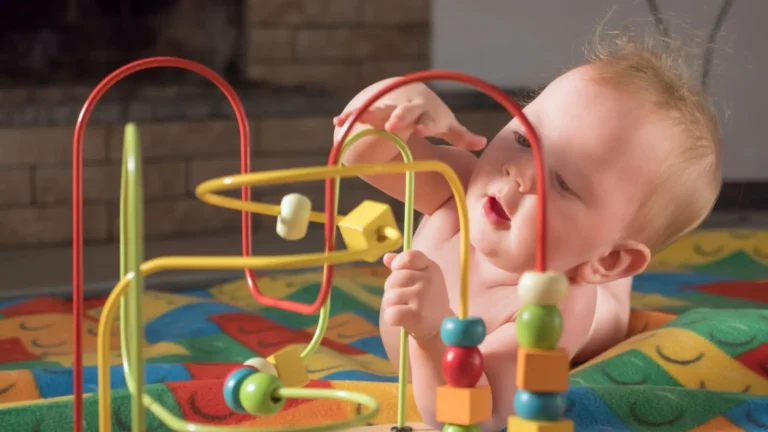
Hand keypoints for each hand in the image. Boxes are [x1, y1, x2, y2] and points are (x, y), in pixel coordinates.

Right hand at [333, 82, 485, 150]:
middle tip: (394, 126)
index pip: (428, 118)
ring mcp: (388, 106)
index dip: (426, 124)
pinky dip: (349, 116)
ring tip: (360, 118)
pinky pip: (359, 112)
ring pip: (380, 110)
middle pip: (404, 112)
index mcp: (426, 111)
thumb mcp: (445, 123)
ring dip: (371, 114)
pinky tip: (337, 121)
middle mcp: (407, 107)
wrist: (407, 90)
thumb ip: (461, 135)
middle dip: (400, 117)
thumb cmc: (430, 113)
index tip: (422, 130)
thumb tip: (483, 143)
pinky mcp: (372, 108)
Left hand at [381, 250, 452, 339]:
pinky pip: (391, 314)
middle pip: (393, 279)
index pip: (409, 257)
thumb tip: (386, 257)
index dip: (398, 263)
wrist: (439, 326)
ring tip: (404, 309)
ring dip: (391, 305)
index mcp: (431, 267)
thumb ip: (404, 266)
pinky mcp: (417, 316)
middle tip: (404, 299)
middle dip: (392, 290)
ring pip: (390, 297)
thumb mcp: (420, 278)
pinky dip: (391, 318)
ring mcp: (423, 298)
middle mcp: (429, 280)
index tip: (398, 270)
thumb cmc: (425, 299)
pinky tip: (401, 320)